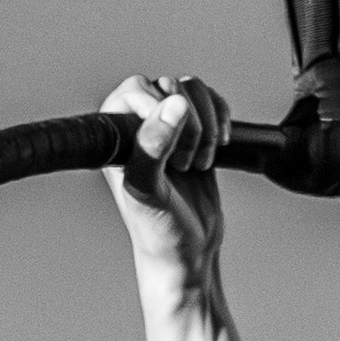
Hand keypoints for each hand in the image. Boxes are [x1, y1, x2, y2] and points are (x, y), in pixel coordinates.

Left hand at [101, 73, 228, 310]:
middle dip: (188, 126)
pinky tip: (218, 146)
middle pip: (171, 87)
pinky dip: (222, 120)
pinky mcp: (198, 132)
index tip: (170, 149)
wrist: (189, 253)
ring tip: (199, 162)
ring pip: (194, 91)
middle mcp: (140, 125)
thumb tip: (175, 104)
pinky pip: (214, 102)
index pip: (137, 90)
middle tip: (183, 165)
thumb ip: (154, 144)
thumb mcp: (149, 188)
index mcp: (117, 133)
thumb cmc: (158, 230)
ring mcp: (170, 127)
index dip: (159, 112)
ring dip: (207, 126)